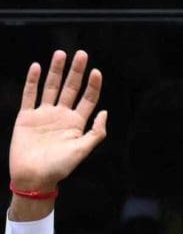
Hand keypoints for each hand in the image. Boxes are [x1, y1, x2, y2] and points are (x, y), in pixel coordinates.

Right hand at [9, 50, 107, 192]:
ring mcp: (44, 115)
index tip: (96, 71)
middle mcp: (61, 115)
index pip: (87, 99)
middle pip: (71, 88)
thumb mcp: (82, 150)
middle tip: (81, 54)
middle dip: (76, 71)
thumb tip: (105, 112)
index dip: (93, 85)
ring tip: (61, 54)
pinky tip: (36, 67)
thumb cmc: (59, 167)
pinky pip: (30, 95)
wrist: (33, 178)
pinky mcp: (27, 117)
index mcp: (76, 123)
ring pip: (51, 87)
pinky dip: (32, 81)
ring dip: (56, 71)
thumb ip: (96, 132)